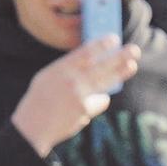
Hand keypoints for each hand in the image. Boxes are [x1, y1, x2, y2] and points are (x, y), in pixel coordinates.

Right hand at [11, 36, 139, 156]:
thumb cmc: (39, 99)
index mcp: (60, 69)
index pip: (85, 52)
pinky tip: (86, 105)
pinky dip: (96, 101)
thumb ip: (68, 68)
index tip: (114, 38)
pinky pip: (99, 101)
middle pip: (101, 66)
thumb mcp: (48, 76)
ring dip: (120, 72)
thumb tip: (91, 60)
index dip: (102, 44)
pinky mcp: (84, 110)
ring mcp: (79, 96)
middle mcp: (71, 80)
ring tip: (132, 65)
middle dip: (120, 57)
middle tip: (134, 50)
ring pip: (106, 81)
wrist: (32, 127)